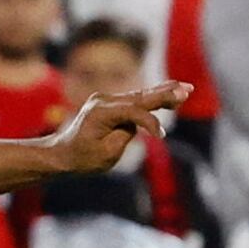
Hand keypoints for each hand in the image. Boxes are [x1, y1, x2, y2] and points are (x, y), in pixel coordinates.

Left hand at [40, 83, 188, 173]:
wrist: (61, 154)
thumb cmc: (82, 158)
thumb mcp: (106, 154)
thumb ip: (125, 135)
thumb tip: (139, 122)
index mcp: (101, 112)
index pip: (133, 111)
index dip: (150, 122)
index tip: (161, 137)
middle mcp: (103, 100)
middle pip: (140, 96)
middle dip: (165, 94)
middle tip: (186, 90)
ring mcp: (106, 100)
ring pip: (140, 95)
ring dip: (163, 93)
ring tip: (185, 89)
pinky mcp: (110, 104)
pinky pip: (134, 100)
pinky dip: (152, 99)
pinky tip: (170, 94)